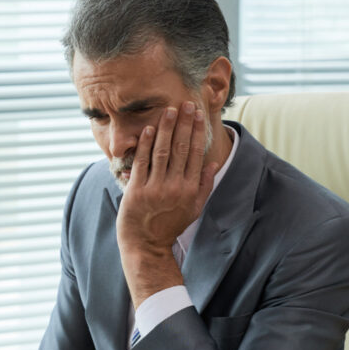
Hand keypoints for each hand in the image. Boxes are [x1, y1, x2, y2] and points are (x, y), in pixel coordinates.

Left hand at [117, 102, 219, 302]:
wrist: (146, 244)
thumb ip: (204, 186)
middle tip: (186, 104)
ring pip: (163, 152)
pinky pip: (142, 163)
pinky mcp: (136, 191)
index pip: (196, 154)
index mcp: (190, 190)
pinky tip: (150, 129)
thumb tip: (212, 164)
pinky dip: (146, 145)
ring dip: (167, 129)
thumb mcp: (194, 209)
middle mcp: (174, 187)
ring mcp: (155, 189)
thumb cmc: (170, 226)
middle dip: (184, 124)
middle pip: (181, 149)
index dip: (197, 132)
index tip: (198, 115)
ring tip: (170, 111)